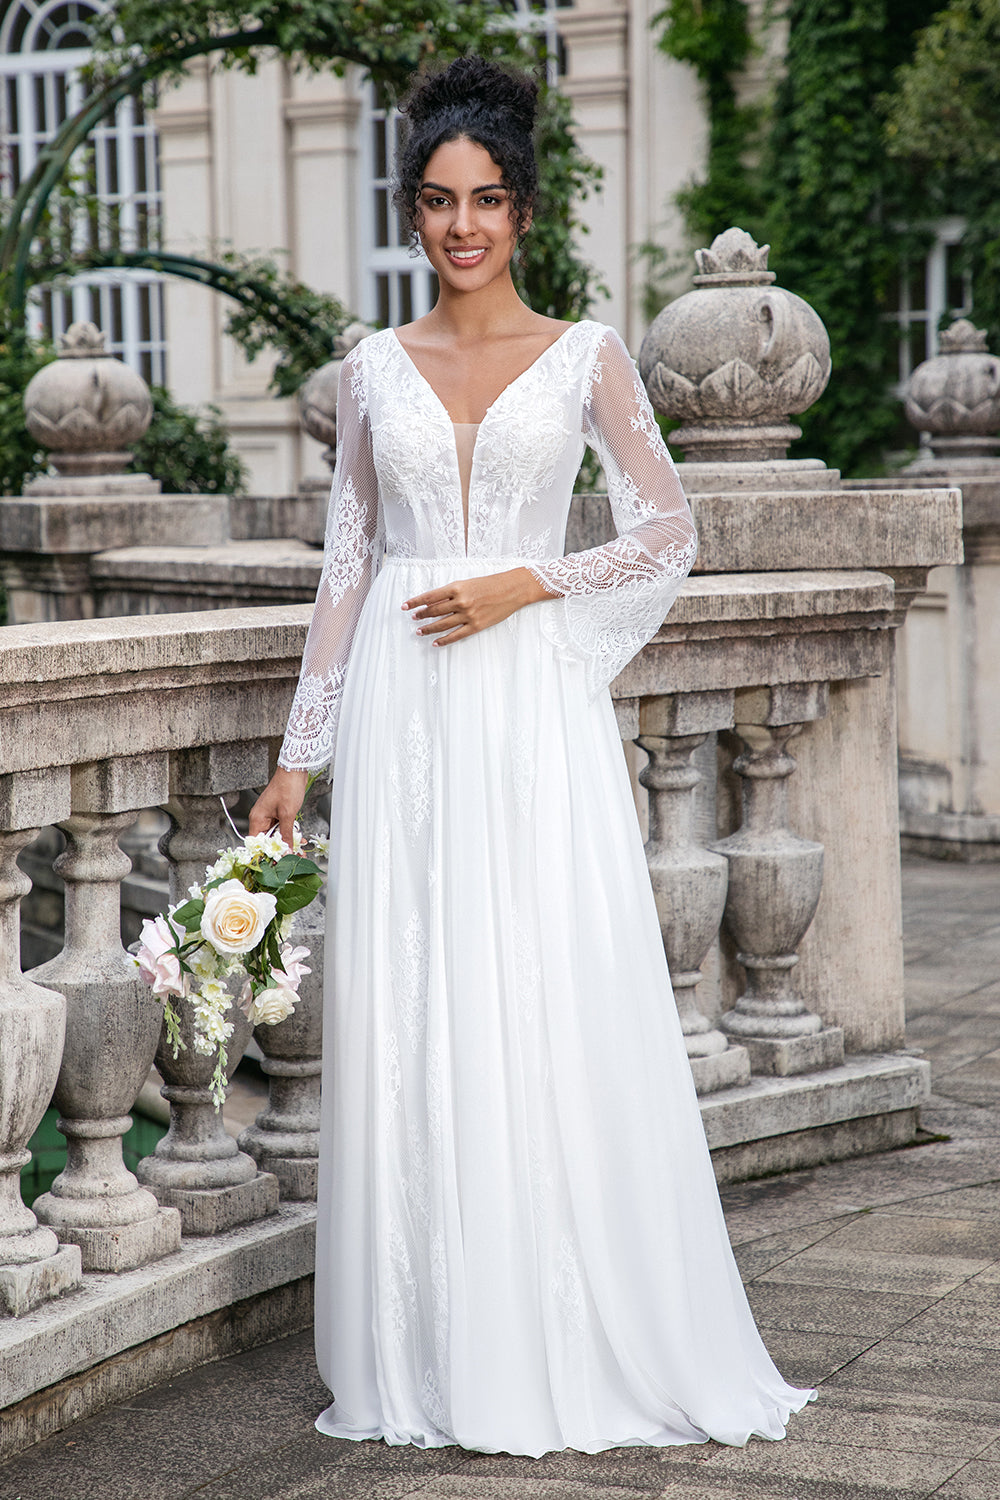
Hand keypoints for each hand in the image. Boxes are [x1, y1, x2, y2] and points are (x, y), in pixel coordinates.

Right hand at [249, 767, 308, 850]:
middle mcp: (261, 818)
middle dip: (280, 849)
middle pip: (267, 840)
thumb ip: (286, 834)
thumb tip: (286, 851)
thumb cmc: (288, 788)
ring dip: (287, 842)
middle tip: (292, 857)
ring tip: (299, 850)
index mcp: (257, 818)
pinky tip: (299, 838)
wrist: (294, 771)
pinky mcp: (278, 813)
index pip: (256, 842)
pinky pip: (281, 828)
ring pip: (276, 835)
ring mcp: (269, 815)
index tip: (276, 861)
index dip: (265, 853)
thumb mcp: (288, 815)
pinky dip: (289, 833)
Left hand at [402, 567, 554, 645]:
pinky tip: (435, 642)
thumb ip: (452, 591)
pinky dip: (444, 640)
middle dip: (421, 615)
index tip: (405, 606)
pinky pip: (456, 635)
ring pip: (442, 624)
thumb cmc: (491, 583)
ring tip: (419, 631)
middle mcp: (460, 601)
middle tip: (413, 618)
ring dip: (428, 628)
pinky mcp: (476, 625)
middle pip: (434, 611)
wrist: (513, 589)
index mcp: (457, 587)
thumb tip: (435, 600)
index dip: (416, 602)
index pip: (430, 596)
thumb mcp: (468, 582)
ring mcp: (468, 615)